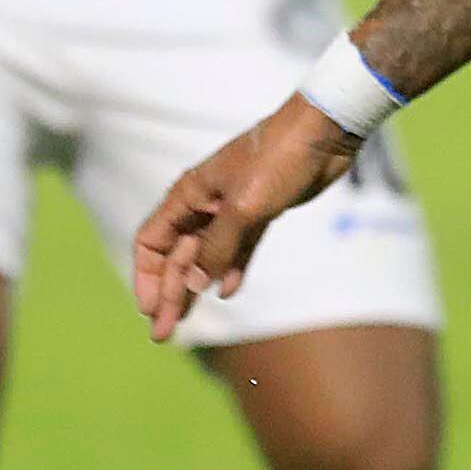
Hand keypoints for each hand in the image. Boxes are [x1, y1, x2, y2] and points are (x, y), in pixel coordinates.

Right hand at [131, 95, 361, 337]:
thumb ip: (218, 248)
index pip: (151, 242)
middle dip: (169, 294)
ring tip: (185, 322)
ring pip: (204, 257)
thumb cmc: (278, 161)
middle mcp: (204, 203)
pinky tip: (227, 290)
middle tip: (164, 335)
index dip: (147, 278)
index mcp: (189, 196)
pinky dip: (230, 269)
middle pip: (176, 257)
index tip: (149, 311)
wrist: (323, 134)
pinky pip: (237, 249)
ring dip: (194, 289)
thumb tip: (194, 285)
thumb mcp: (245, 208)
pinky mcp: (259, 213)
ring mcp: (232, 209)